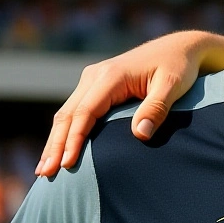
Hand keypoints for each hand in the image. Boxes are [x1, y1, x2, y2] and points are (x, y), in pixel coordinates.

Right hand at [36, 31, 223, 176]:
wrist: (178, 48)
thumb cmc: (178, 67)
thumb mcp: (173, 85)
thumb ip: (156, 108)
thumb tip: (139, 135)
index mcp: (111, 76)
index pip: (86, 112)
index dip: (74, 139)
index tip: (68, 164)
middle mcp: (95, 76)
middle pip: (68, 115)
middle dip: (56, 145)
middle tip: (45, 174)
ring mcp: (92, 80)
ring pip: (67, 114)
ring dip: (55, 141)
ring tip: (44, 170)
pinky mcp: (95, 86)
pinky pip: (75, 111)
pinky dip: (65, 132)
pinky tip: (58, 151)